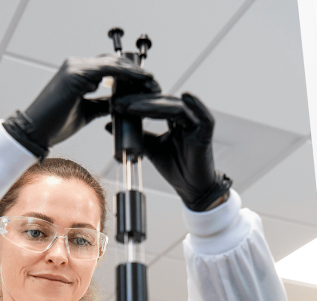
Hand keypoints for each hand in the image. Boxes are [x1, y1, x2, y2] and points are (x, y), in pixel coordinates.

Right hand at [3, 56, 158, 158]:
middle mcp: (76, 65)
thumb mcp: (86, 113)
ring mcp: (75, 67)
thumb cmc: (55, 124)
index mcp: (78, 72)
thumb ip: (102, 104)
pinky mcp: (75, 74)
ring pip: (113, 63)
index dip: (130, 74)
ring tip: (152, 83)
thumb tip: (119, 104)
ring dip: (135, 73)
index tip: (148, 85)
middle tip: (155, 83)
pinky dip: (125, 75)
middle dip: (137, 72)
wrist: (35, 132)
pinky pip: (107, 70)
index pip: (110, 67)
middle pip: (114, 61)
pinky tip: (140, 81)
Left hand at [112, 92, 230, 210]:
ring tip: (131, 107)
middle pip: (163, 102)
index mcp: (174, 119)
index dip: (136, 102)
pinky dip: (196, 105)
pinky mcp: (206, 132)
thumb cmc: (175, 168)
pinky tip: (184, 96)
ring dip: (153, 105)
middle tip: (119, 103)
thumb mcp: (150, 148)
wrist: (191, 188)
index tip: (116, 104)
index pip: (154, 103)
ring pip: (176, 107)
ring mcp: (197, 124)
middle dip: (140, 101)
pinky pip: (203, 116)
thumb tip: (110, 125)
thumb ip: (135, 135)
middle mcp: (186, 118)